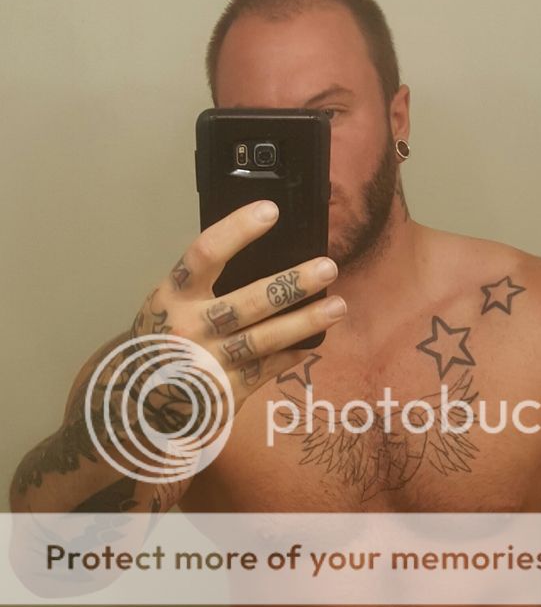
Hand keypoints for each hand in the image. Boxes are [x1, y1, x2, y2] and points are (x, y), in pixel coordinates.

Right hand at [131, 198, 344, 415]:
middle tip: (327, 267)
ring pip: (264, 339)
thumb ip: (205, 283)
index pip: (206, 254)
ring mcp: (208, 362)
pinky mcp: (224, 391)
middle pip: (248, 301)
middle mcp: (189, 327)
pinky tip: (314, 342)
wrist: (137, 396)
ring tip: (338, 307)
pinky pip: (266, 368)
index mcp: (173, 295)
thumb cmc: (162, 337)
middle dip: (292, 284)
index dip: (238, 230)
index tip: (270, 211)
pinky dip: (292, 354)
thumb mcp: (171, 302)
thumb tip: (266, 256)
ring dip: (305, 322)